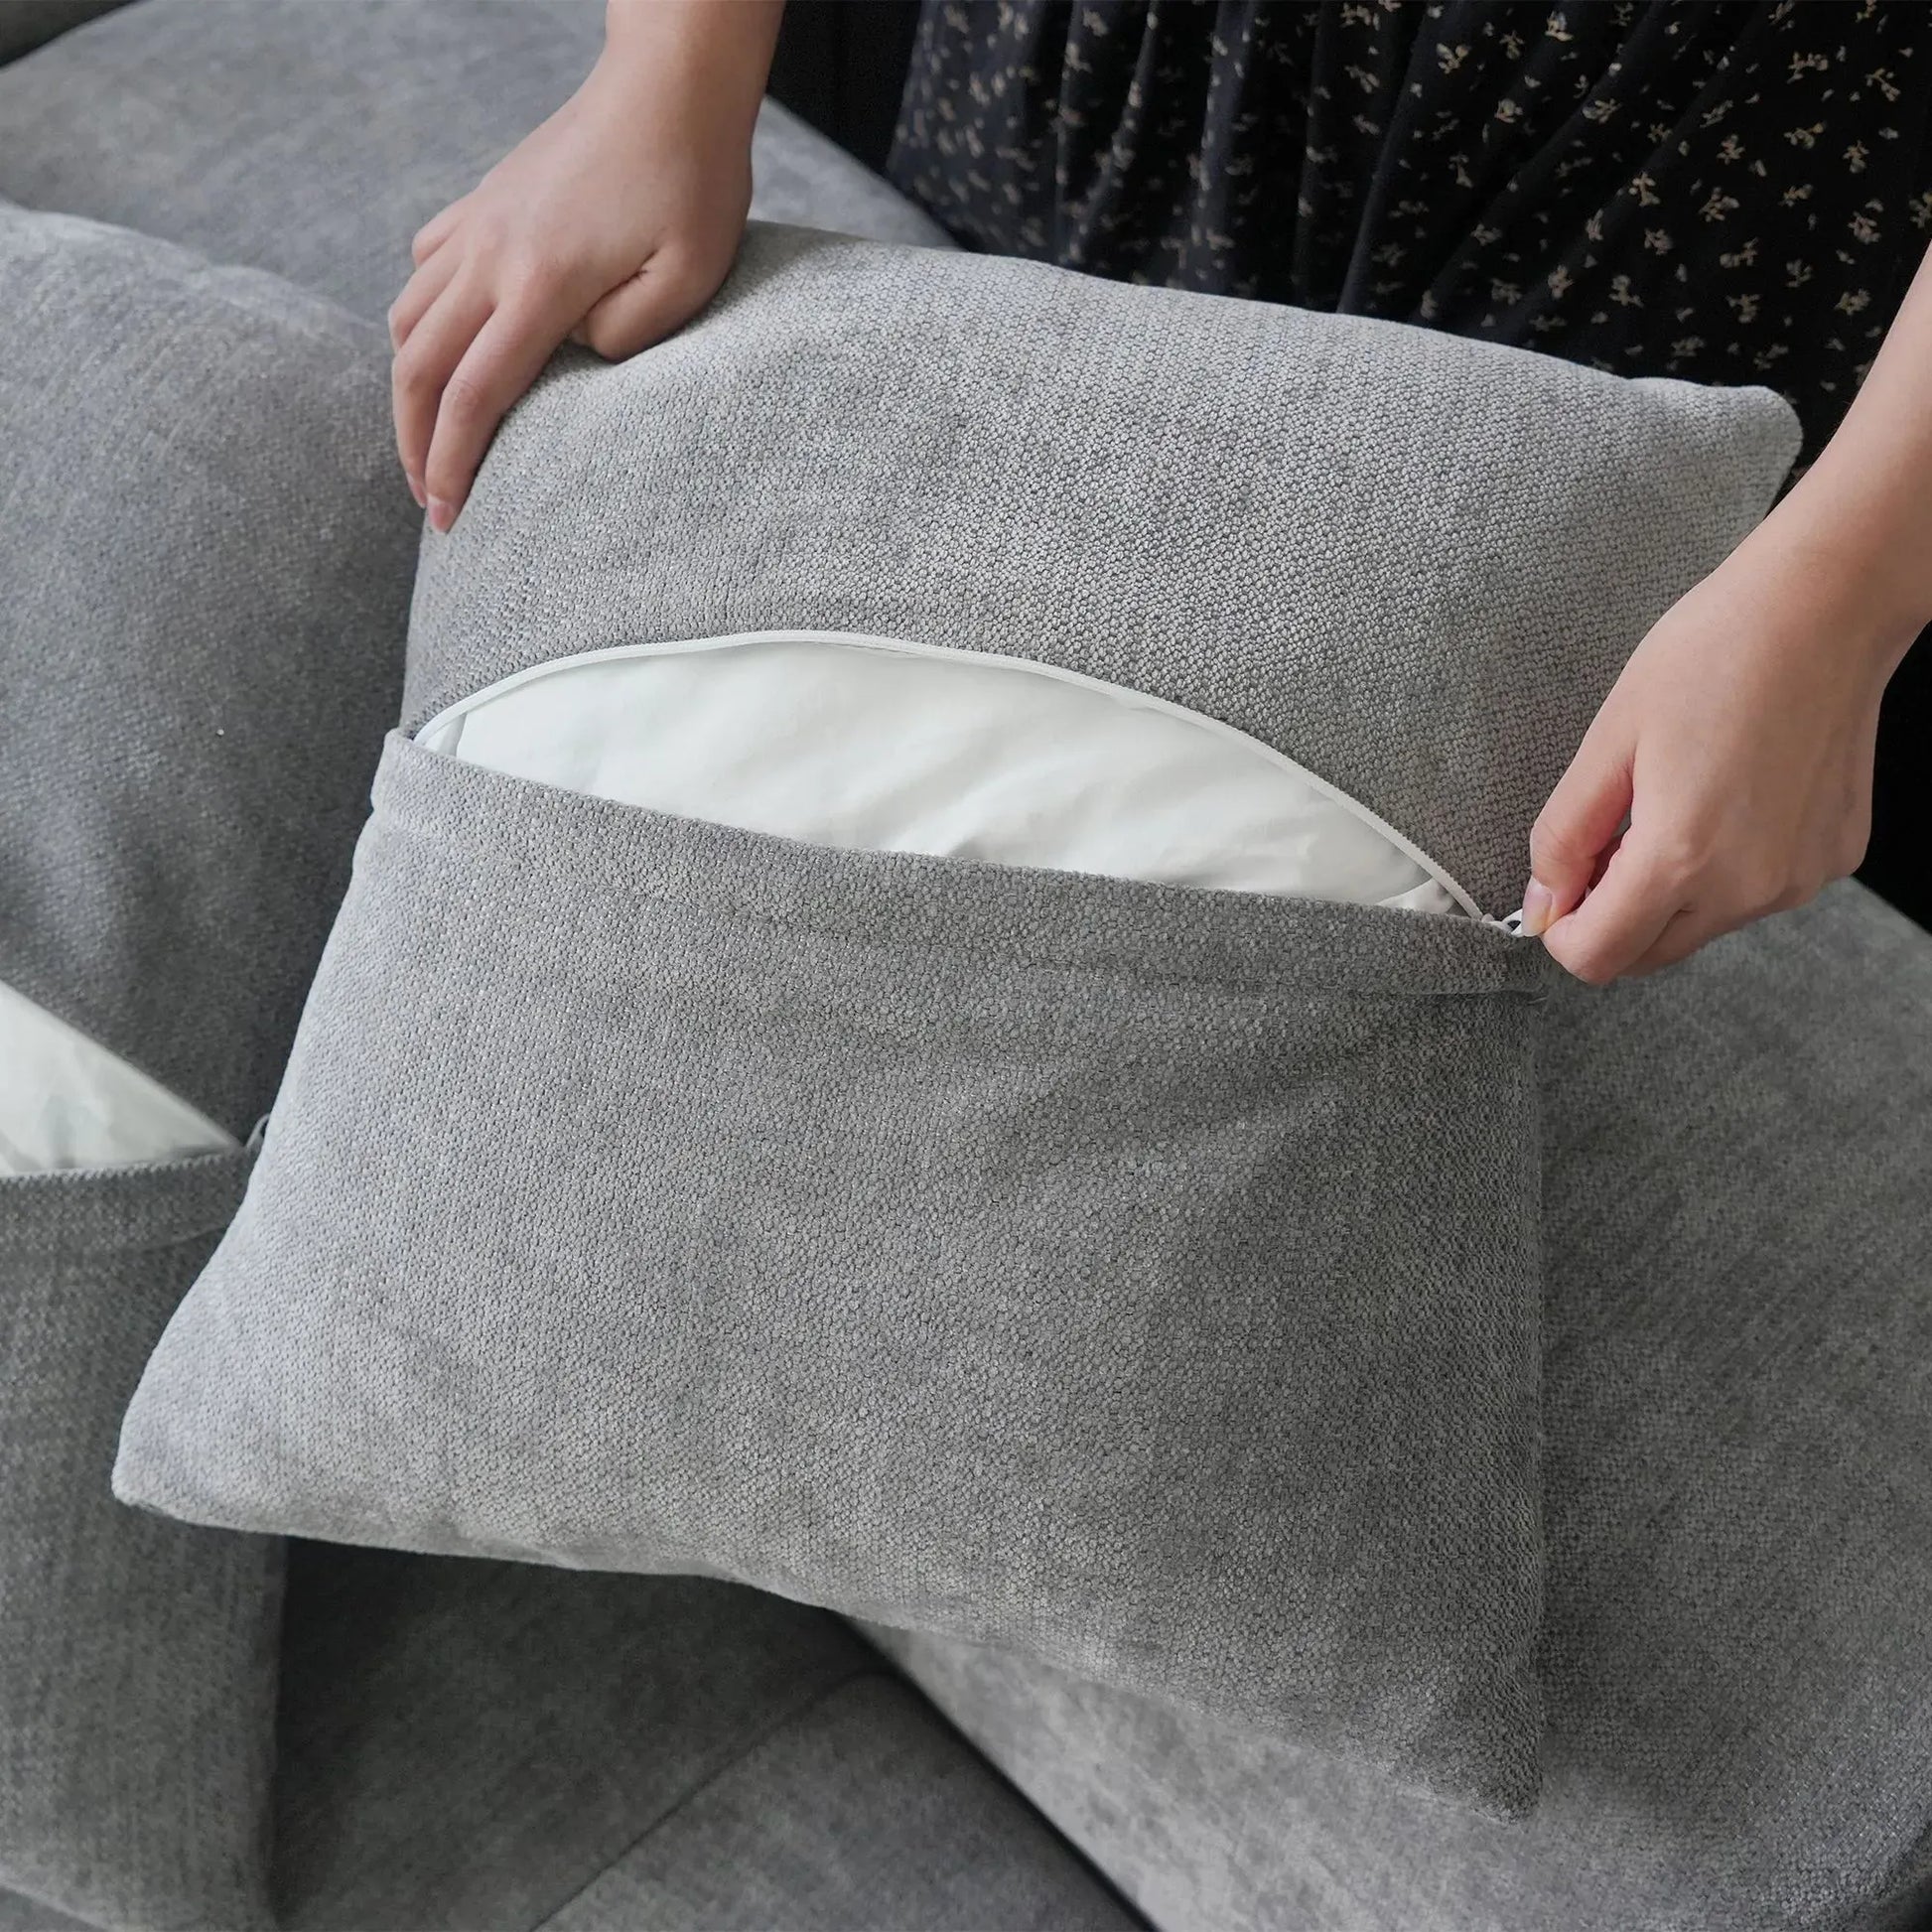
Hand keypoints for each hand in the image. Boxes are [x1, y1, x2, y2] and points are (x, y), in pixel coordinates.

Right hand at [388, 0, 780, 529]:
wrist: (668, 84)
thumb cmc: (693, 183)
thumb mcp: (688, 280)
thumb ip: (627, 338)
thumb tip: (576, 361)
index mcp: (541, 283)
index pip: (474, 395)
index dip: (453, 465)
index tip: (450, 517)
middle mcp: (491, 254)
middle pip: (418, 366)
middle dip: (413, 444)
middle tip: (428, 501)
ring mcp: (479, 224)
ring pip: (407, 318)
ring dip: (407, 388)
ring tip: (428, 440)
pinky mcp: (483, 203)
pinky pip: (424, 269)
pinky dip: (418, 320)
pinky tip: (442, 349)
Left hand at [1522, 533, 1912, 981]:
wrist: (1826, 607)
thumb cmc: (1715, 654)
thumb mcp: (1607, 742)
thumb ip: (1564, 837)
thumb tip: (1540, 906)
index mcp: (1683, 858)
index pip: (1599, 959)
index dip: (1561, 932)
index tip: (1557, 890)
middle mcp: (1750, 886)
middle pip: (1647, 955)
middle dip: (1610, 917)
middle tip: (1607, 840)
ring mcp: (1798, 879)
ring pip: (1699, 928)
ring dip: (1666, 895)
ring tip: (1669, 805)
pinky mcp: (1831, 860)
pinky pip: (1753, 895)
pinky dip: (1723, 872)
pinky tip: (1726, 799)